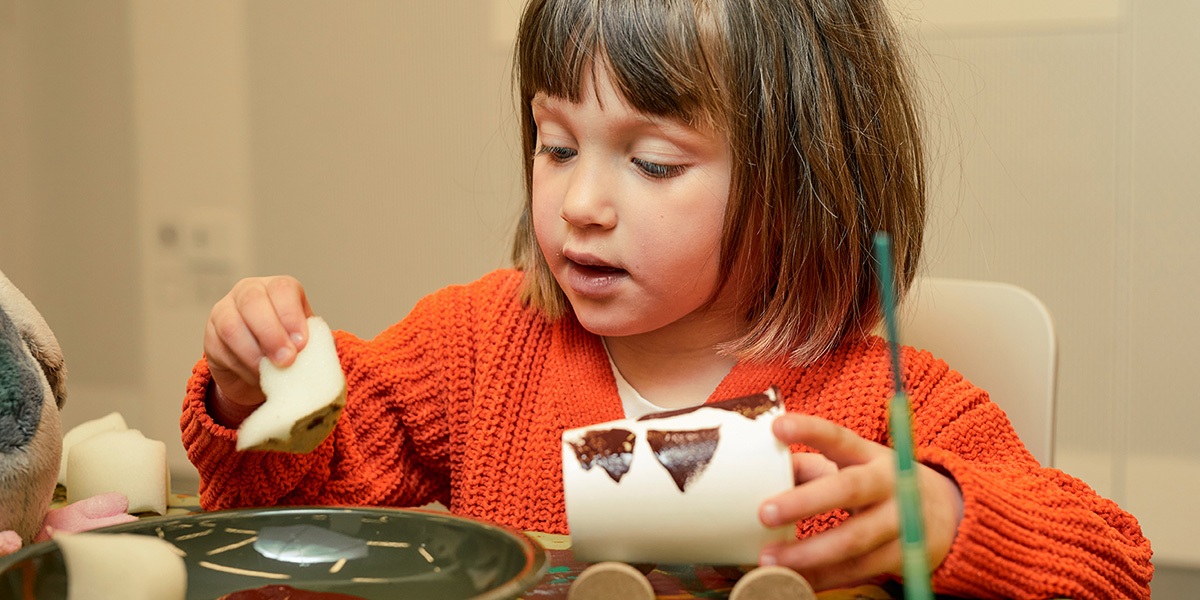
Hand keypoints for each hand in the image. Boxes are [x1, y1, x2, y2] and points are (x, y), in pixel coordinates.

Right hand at [203, 276, 313, 425]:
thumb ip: (313, 342)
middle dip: (271, 333)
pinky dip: (241, 366)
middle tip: (286, 360)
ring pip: (232, 325)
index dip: (291, 316)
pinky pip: (221, 348)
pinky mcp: (210, 335)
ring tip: (270, 371)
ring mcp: (225, 311)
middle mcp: (249, 292)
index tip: (302, 344)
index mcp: (278, 288)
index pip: (282, 290)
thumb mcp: (305, 341)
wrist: (261, 371)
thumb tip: (320, 352)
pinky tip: (256, 376)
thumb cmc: (290, 349)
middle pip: (253, 301)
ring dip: (253, 352)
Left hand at [757, 413, 963, 589]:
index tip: (777, 426)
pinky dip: (825, 577)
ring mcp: (902, 519)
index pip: (838, 436)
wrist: (946, 512)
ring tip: (770, 559)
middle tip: (764, 512)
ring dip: (808, 553)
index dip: (809, 430)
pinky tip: (794, 579)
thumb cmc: (879, 484)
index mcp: (869, 454)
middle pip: (848, 489)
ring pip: (853, 539)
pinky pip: (860, 569)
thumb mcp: (853, 467)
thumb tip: (763, 470)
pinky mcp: (906, 555)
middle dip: (804, 501)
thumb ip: (810, 467)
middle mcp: (889, 482)